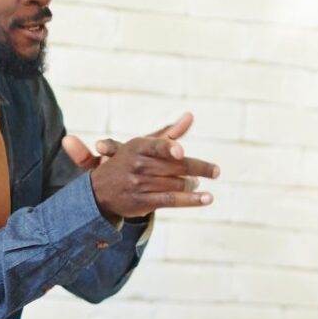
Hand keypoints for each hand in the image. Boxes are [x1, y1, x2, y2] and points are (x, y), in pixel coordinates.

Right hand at [63, 112, 218, 218]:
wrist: (101, 190)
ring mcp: (139, 184)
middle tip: (215, 171)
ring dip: (193, 185)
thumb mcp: (144, 145)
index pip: (156, 146)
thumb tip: (190, 116)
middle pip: (175, 166)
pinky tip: (207, 198)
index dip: (168, 148)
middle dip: (199, 169)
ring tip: (198, 184)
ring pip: (176, 183)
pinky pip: (172, 200)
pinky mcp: (142, 202)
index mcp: (138, 146)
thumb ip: (169, 133)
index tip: (181, 151)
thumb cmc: (129, 162)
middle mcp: (137, 165)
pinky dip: (192, 200)